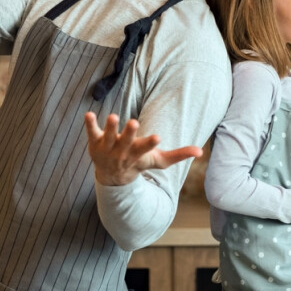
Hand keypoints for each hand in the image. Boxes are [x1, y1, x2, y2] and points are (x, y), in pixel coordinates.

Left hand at [84, 112, 203, 185]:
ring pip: (108, 137)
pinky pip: (91, 132)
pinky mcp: (95, 141)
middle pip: (125, 143)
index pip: (145, 149)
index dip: (150, 143)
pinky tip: (88, 114)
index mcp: (137, 155)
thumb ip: (179, 155)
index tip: (158, 137)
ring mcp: (107, 147)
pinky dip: (90, 124)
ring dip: (111, 128)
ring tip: (114, 116)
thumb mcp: (158, 161)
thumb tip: (201, 152)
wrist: (112, 177)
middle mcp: (121, 152)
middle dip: (129, 134)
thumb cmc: (139, 163)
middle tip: (134, 123)